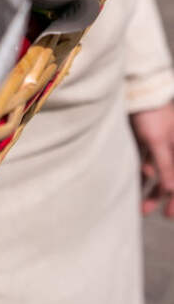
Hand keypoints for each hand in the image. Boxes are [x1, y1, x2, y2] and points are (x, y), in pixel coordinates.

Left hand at [131, 102, 173, 217]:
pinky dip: (141, 169)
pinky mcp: (145, 137)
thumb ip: (165, 165)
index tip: (168, 215)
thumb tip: (170, 190)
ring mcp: (159, 142)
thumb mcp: (158, 140)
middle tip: (145, 211)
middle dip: (159, 195)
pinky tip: (133, 180)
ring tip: (135, 199)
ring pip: (156, 169)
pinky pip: (145, 158)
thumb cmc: (151, 112)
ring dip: (147, 185)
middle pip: (169, 177)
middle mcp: (172, 146)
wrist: (137, 87)